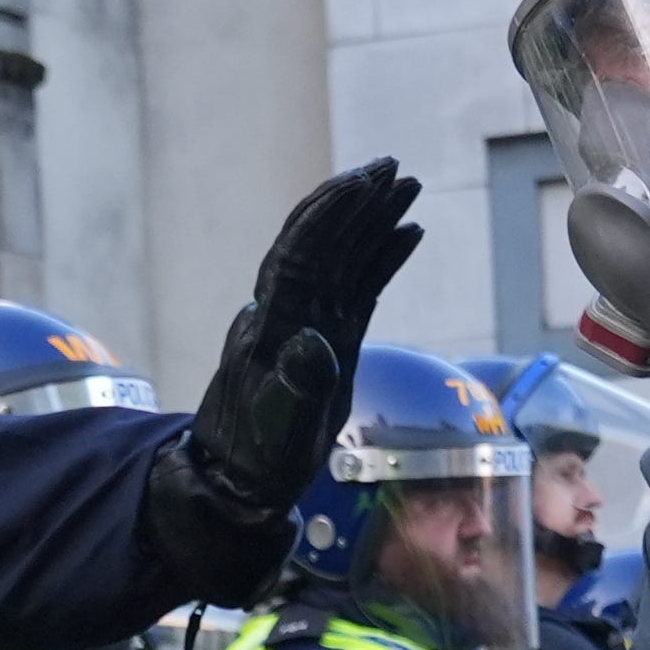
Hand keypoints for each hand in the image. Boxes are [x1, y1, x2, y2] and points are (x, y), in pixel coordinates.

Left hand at [143, 160, 425, 597]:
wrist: (240, 481)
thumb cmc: (258, 458)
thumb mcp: (280, 427)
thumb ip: (298, 385)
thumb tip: (313, 342)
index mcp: (274, 322)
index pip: (302, 251)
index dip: (331, 213)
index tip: (365, 181)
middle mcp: (291, 311)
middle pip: (324, 241)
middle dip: (356, 201)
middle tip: (395, 167)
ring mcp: (311, 322)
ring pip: (343, 256)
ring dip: (374, 220)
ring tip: (410, 186)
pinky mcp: (328, 338)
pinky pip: (357, 286)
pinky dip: (382, 258)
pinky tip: (410, 234)